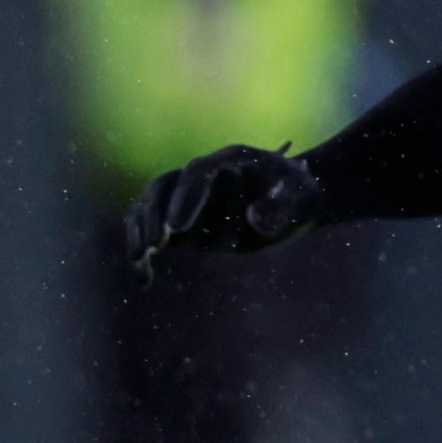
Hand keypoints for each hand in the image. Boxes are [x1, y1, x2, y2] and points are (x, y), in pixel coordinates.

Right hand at [124, 144, 323, 277]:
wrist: (297, 198)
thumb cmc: (301, 193)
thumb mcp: (302, 197)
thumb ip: (282, 207)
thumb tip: (254, 219)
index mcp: (231, 160)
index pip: (198, 173)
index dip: (186, 198)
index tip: (177, 228)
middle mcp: (202, 176)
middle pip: (163, 186)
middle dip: (154, 215)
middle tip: (155, 246)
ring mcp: (188, 197)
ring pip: (149, 207)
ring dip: (139, 234)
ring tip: (140, 263)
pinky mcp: (183, 222)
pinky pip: (153, 232)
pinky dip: (143, 253)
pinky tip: (143, 281)